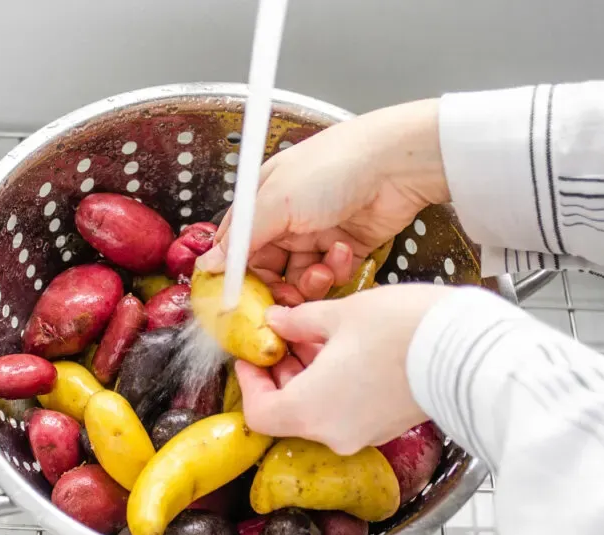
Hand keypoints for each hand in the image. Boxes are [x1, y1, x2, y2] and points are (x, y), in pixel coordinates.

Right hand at [197, 99, 449, 304]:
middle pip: (268, 270)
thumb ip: (241, 239)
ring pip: (300, 278)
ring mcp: (317, 234)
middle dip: (275, 288)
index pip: (237, 248)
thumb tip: (208, 263)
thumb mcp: (275, 202)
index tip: (238, 302)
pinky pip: (330, 275)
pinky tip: (343, 252)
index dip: (236, 276)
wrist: (396, 163)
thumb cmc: (332, 167)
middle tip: (284, 299)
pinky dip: (335, 271)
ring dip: (308, 281)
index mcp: (262, 202)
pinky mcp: (346, 247)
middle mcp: (286, 219)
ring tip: (320, 270)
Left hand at [236, 283, 451, 454]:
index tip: (254, 356)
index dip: (250, 383)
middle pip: (289, 414)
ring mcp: (364, 434)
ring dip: (311, 379)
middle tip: (286, 339)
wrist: (469, 349)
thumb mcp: (339, 314)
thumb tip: (278, 322)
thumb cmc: (403, 330)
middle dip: (283, 376)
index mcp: (309, 410)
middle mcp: (334, 433)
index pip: (259, 414)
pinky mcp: (388, 426)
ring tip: (319, 338)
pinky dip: (338, 387)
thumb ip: (299, 322)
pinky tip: (348, 351)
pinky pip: (348, 412)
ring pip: (320, 412)